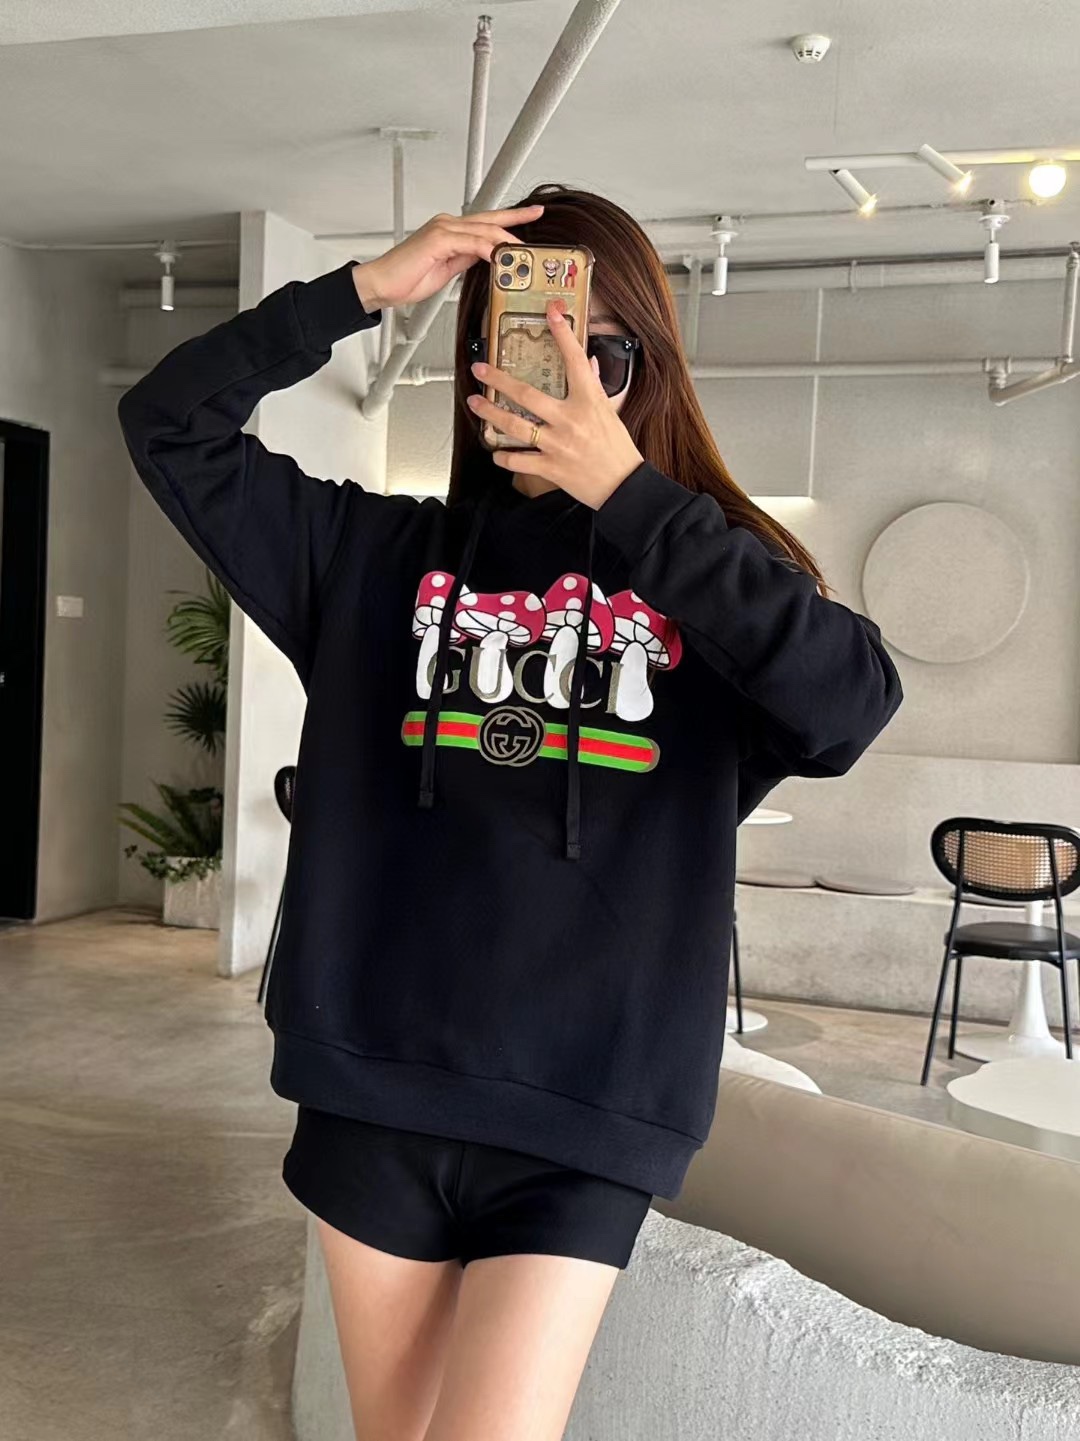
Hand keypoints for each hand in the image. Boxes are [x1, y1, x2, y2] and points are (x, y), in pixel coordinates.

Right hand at [351, 206, 544, 310]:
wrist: (381, 285)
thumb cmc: (406, 279)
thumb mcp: (446, 271)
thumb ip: (465, 260)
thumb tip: (484, 258)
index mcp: (450, 231)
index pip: (486, 223)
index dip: (509, 220)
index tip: (530, 216)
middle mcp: (447, 225)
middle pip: (489, 220)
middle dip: (515, 220)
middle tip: (536, 217)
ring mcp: (443, 229)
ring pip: (484, 231)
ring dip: (506, 243)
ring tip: (523, 255)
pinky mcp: (438, 239)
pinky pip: (471, 243)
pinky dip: (487, 249)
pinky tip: (499, 257)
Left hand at [465, 297, 643, 508]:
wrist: (625, 486)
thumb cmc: (618, 449)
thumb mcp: (610, 411)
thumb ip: (594, 386)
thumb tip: (587, 364)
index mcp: (589, 401)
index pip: (574, 360)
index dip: (562, 334)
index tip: (551, 313)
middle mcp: (570, 420)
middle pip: (527, 396)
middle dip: (499, 380)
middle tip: (480, 370)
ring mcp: (558, 445)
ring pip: (516, 427)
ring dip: (491, 414)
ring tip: (475, 404)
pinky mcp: (552, 468)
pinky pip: (520, 462)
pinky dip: (504, 458)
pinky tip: (495, 451)